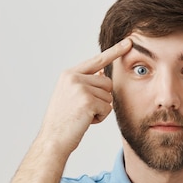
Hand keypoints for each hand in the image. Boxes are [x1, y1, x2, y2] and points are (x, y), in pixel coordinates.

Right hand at [40, 39, 131, 153]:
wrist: (53, 139)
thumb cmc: (63, 121)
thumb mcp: (70, 96)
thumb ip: (85, 83)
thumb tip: (103, 73)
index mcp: (69, 74)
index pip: (97, 60)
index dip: (114, 51)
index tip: (129, 42)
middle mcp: (74, 77)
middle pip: (107, 83)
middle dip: (102, 98)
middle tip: (84, 110)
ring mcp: (80, 88)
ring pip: (108, 96)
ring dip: (100, 109)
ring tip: (82, 116)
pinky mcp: (88, 101)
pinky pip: (108, 108)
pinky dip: (100, 117)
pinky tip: (85, 121)